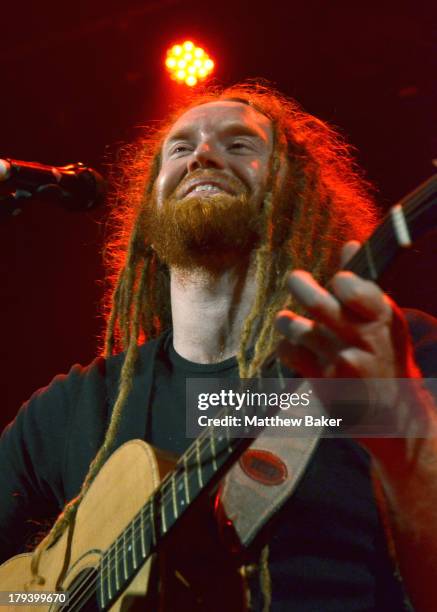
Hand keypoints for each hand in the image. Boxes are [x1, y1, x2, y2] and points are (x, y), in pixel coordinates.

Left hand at [275, 241, 418, 381]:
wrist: (391, 411)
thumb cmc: (384, 354)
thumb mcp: (384, 319)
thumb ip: (363, 284)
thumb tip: (349, 245)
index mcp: (382, 317)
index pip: (353, 288)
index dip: (340, 280)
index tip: (336, 281)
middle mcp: (363, 339)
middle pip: (316, 303)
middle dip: (299, 284)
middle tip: (295, 279)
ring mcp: (342, 362)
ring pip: (297, 327)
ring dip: (288, 321)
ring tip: (288, 321)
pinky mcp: (323, 381)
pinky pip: (288, 352)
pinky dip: (286, 346)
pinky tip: (296, 348)